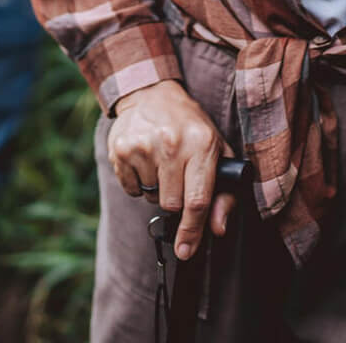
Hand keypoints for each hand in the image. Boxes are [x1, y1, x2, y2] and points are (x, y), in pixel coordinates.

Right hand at [108, 79, 236, 260]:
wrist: (153, 94)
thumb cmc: (190, 127)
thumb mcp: (217, 150)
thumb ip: (223, 193)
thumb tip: (218, 229)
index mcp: (201, 144)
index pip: (197, 200)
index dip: (192, 231)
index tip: (186, 251)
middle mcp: (171, 143)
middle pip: (171, 204)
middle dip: (176, 200)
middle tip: (178, 177)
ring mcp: (143, 145)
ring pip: (151, 197)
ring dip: (157, 188)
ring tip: (162, 162)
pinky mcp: (121, 149)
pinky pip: (131, 189)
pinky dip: (139, 182)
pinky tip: (146, 160)